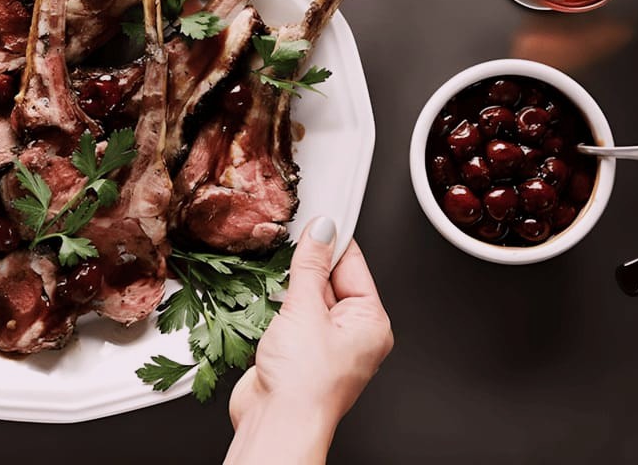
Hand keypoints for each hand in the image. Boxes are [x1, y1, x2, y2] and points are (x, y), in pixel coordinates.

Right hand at [225, 220, 391, 464]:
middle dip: (306, 264)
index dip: (332, 239)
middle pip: (329, 277)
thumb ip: (310, 265)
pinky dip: (276, 304)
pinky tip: (266, 300)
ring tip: (276, 281)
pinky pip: (290, 313)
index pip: (353, 264)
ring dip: (288, 286)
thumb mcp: (305, 310)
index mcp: (371, 322)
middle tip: (287, 243)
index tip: (316, 214)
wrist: (275, 422)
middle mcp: (353, 333)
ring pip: (306, 295)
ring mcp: (324, 342)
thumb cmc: (305, 384)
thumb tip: (321, 230)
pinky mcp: (298, 349)